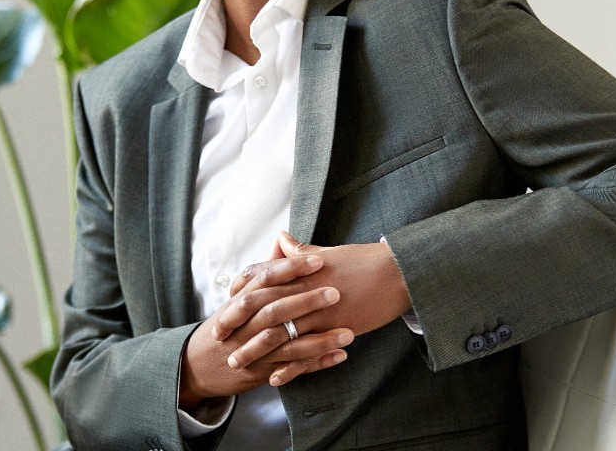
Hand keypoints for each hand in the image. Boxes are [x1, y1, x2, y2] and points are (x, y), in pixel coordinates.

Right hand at [179, 253, 353, 410]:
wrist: (198, 365)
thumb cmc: (228, 324)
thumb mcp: (240, 294)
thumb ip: (266, 267)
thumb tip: (283, 236)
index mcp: (242, 299)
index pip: (267, 278)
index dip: (292, 269)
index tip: (319, 259)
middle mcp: (246, 324)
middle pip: (277, 309)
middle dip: (307, 301)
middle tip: (336, 292)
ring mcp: (254, 350)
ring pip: (288, 343)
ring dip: (320, 339)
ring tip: (348, 332)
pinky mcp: (262, 372)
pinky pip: (293, 368)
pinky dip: (317, 363)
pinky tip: (340, 356)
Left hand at [217, 232, 411, 373]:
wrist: (396, 272)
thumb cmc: (363, 260)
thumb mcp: (329, 252)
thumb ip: (301, 251)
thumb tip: (282, 238)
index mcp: (302, 270)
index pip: (262, 279)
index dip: (241, 292)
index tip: (225, 303)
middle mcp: (306, 290)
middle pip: (263, 308)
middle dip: (239, 322)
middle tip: (220, 336)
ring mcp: (320, 312)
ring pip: (281, 334)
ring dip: (257, 350)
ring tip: (238, 362)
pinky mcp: (335, 329)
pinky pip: (308, 353)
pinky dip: (290, 367)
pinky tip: (276, 378)